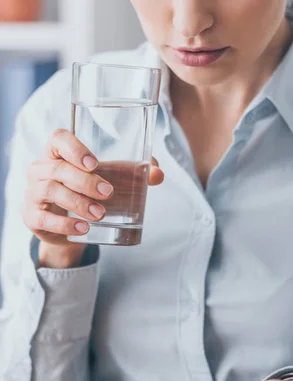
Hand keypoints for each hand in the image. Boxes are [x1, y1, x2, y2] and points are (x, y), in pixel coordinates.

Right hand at [23, 128, 163, 267]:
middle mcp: (41, 169)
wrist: (71, 227)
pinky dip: (65, 224)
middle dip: (85, 181)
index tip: (94, 163)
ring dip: (77, 203)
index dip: (74, 147)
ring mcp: (32, 193)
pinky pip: (44, 218)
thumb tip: (158, 173)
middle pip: (58, 168)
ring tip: (100, 214)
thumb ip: (137, 173)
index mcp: (58, 153)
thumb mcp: (113, 179)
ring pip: (50, 191)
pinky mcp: (32, 217)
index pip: (58, 139)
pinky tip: (83, 228)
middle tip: (108, 193)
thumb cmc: (90, 192)